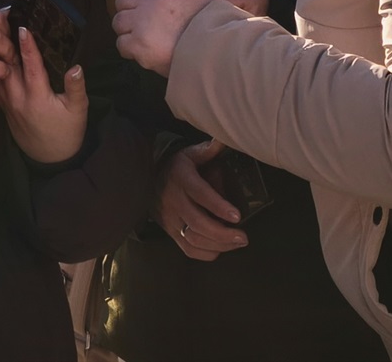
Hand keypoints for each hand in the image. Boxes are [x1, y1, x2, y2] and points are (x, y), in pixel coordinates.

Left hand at [0, 25, 88, 162]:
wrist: (50, 158)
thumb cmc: (67, 132)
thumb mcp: (78, 110)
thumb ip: (76, 87)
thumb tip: (75, 66)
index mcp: (38, 97)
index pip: (31, 66)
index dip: (27, 46)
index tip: (23, 27)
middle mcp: (19, 98)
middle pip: (9, 65)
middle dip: (8, 43)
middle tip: (9, 20)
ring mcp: (9, 103)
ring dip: (0, 54)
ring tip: (1, 33)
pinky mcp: (4, 107)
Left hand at [90, 0, 217, 77]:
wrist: (217, 46)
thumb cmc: (210, 17)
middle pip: (122, 2)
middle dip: (130, 13)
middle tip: (149, 25)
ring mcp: (142, 20)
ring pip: (119, 23)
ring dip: (130, 32)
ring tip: (152, 39)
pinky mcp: (138, 42)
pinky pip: (122, 45)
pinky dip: (131, 51)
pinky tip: (149, 52)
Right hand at [154, 139, 248, 260]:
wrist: (147, 178)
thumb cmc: (177, 166)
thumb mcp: (190, 154)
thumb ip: (209, 150)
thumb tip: (225, 139)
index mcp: (182, 178)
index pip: (200, 194)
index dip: (218, 206)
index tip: (238, 216)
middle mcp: (174, 201)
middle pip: (197, 222)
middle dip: (222, 233)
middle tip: (244, 237)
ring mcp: (170, 219)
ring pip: (193, 239)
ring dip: (218, 245)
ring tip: (238, 242)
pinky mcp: (170, 232)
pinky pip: (187, 249)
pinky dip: (206, 253)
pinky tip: (221, 249)